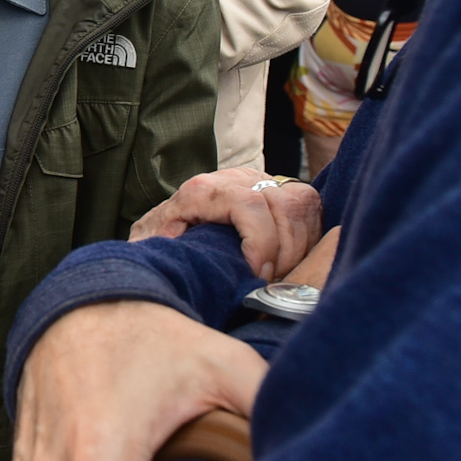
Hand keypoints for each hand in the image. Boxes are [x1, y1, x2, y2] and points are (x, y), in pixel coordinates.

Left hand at [129, 167, 323, 279]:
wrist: (167, 229)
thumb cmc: (161, 244)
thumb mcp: (152, 248)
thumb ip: (162, 250)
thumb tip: (178, 257)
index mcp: (201, 191)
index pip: (248, 204)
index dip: (261, 243)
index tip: (257, 275)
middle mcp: (233, 178)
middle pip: (282, 205)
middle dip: (284, 252)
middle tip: (270, 282)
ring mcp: (258, 180)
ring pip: (300, 204)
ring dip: (298, 247)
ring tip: (278, 274)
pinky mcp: (276, 188)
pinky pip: (308, 207)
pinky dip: (306, 238)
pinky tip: (290, 262)